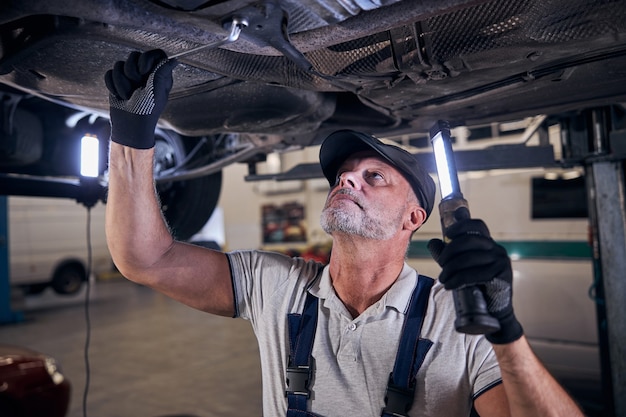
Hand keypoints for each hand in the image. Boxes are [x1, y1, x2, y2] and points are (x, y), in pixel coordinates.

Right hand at [104, 49, 177, 148]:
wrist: (130, 124)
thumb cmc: (147, 109)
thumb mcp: (157, 90)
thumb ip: (162, 71)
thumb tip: (175, 60)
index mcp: (159, 74)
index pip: (155, 54)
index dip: (147, 58)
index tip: (144, 70)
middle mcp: (145, 73)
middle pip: (134, 55)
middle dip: (132, 72)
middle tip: (136, 87)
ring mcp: (130, 77)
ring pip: (120, 64)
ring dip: (121, 82)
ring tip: (128, 95)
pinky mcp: (117, 82)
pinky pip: (110, 73)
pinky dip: (112, 85)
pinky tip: (119, 96)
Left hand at [428, 218, 522, 343]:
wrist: (496, 311)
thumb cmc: (478, 286)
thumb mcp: (463, 268)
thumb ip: (449, 255)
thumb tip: (433, 242)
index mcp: (489, 244)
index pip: (477, 225)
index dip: (461, 226)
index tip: (448, 234)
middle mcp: (497, 250)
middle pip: (469, 241)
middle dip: (449, 251)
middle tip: (441, 264)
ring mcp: (501, 262)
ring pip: (469, 259)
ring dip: (450, 269)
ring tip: (443, 279)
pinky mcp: (501, 277)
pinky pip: (474, 275)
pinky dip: (457, 280)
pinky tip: (450, 285)